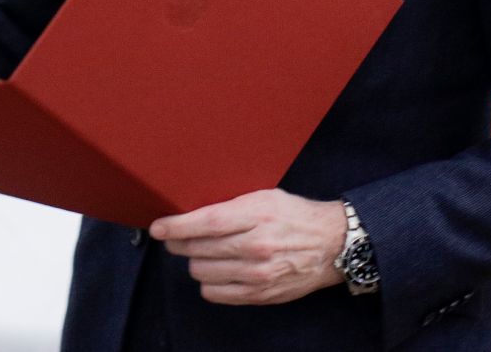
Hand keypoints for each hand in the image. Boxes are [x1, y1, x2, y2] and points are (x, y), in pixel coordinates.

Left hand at [149, 189, 345, 304]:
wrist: (331, 245)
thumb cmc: (293, 215)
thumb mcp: (263, 196)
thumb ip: (231, 204)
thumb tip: (191, 208)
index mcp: (257, 215)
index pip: (207, 222)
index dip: (177, 226)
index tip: (159, 227)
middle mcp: (257, 246)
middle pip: (200, 249)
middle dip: (179, 243)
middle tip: (174, 238)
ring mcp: (259, 274)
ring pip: (203, 272)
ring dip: (194, 262)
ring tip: (201, 253)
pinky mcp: (261, 294)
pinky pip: (217, 293)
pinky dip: (208, 283)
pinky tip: (214, 271)